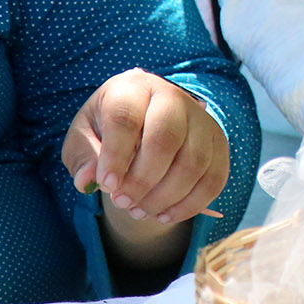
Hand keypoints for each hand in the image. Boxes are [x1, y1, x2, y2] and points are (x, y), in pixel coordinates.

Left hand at [63, 68, 230, 226]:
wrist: (144, 124)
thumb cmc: (108, 131)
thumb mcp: (84, 137)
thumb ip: (83, 156)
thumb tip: (87, 181)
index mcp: (133, 88)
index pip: (126, 118)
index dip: (116, 155)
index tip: (106, 186)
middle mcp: (173, 97)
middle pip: (167, 137)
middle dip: (143, 179)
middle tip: (122, 203)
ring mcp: (201, 120)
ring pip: (194, 161)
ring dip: (165, 196)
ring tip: (140, 211)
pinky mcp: (219, 143)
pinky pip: (214, 179)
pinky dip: (190, 205)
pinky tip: (164, 214)